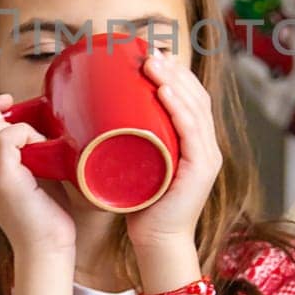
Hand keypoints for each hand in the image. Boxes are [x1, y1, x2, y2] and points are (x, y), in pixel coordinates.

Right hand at [0, 92, 76, 255]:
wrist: (48, 250)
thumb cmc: (44, 211)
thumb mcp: (24, 172)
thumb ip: (15, 149)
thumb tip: (24, 114)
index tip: (7, 105)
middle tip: (17, 121)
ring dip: (7, 124)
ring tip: (30, 143)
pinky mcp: (3, 183)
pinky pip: (5, 139)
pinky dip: (25, 134)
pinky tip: (40, 152)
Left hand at [125, 51, 222, 251]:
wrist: (156, 242)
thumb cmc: (141, 205)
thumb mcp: (135, 164)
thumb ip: (125, 141)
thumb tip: (88, 117)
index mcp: (194, 141)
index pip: (192, 97)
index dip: (175, 72)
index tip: (150, 54)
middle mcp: (206, 145)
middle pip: (195, 96)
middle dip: (173, 69)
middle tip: (148, 52)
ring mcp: (206, 157)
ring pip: (195, 108)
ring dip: (173, 81)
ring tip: (152, 65)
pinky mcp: (200, 171)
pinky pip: (193, 133)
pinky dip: (179, 110)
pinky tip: (166, 93)